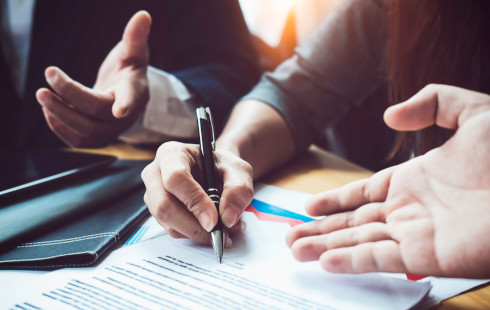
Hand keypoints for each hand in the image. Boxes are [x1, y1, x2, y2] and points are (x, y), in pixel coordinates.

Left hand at [36, 11, 150, 146]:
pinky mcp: (97, 139)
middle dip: (71, 97)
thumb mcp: (133, 53)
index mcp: (135, 92)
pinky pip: (78, 141)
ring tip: (42, 95)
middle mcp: (125, 116)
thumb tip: (143, 15)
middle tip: (47, 81)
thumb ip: (135, 36)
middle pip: (98, 111)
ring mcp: (111, 131)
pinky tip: (49, 109)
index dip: (127, 104)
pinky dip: (60, 126)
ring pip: (86, 131)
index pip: (132, 99)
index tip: (120, 110)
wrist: (125, 98)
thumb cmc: (128, 71)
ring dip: (61, 114)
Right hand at [141, 142, 253, 245]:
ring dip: (196, 232)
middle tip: (218, 233)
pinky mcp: (158, 212)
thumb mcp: (238, 170)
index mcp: (172, 154)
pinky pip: (172, 230)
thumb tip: (227, 217)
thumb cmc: (222, 167)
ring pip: (167, 221)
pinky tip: (211, 228)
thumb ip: (238, 189)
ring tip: (222, 230)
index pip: (176, 178)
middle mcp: (155, 173)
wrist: (216, 173)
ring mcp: (153, 194)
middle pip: (164, 205)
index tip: (213, 220)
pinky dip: (194, 234)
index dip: (194, 201)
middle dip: (193, 225)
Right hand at [286, 84, 489, 277]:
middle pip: (354, 222)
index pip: (364, 194)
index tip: (308, 207)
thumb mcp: (473, 111)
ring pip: (359, 241)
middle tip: (289, 236)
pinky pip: (381, 258)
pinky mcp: (427, 255)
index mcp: (414, 179)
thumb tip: (389, 118)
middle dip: (320, 230)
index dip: (335, 201)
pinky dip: (352, 261)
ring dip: (326, 246)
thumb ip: (431, 103)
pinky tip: (326, 261)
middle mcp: (409, 209)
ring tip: (295, 250)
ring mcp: (416, 233)